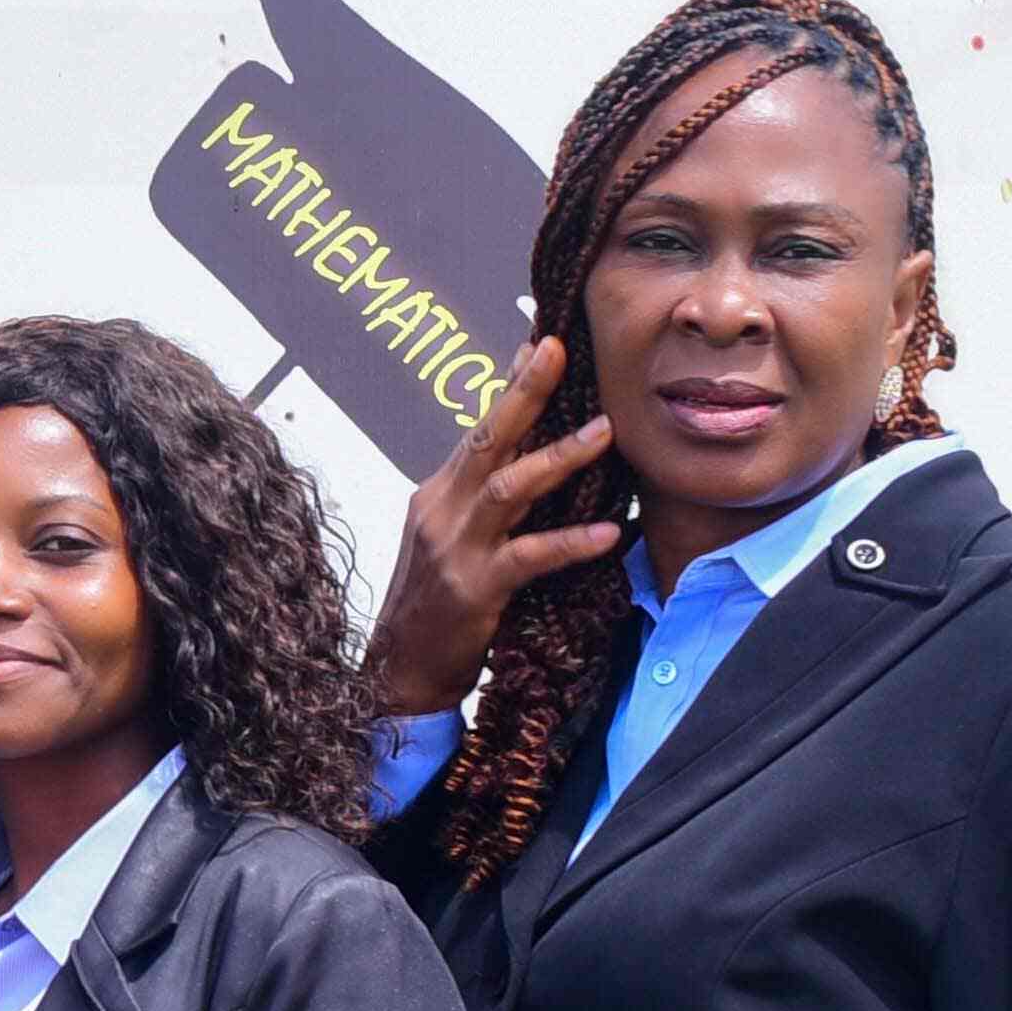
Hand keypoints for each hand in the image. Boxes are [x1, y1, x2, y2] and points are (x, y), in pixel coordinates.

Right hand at [360, 334, 622, 723]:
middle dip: (523, 392)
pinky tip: (611, 532)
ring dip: (558, 456)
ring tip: (604, 431)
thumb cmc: (437, 605)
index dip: (510, 385)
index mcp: (438, 493)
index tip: (539, 341)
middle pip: (486, 438)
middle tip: (555, 350)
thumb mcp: (453, 538)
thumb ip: (485, 496)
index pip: (479, 427)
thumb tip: (528, 455)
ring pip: (508, 487)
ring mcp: (455, 547)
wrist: (400, 670)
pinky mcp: (474, 587)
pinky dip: (570, 541)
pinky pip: (530, 556)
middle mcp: (441, 509)